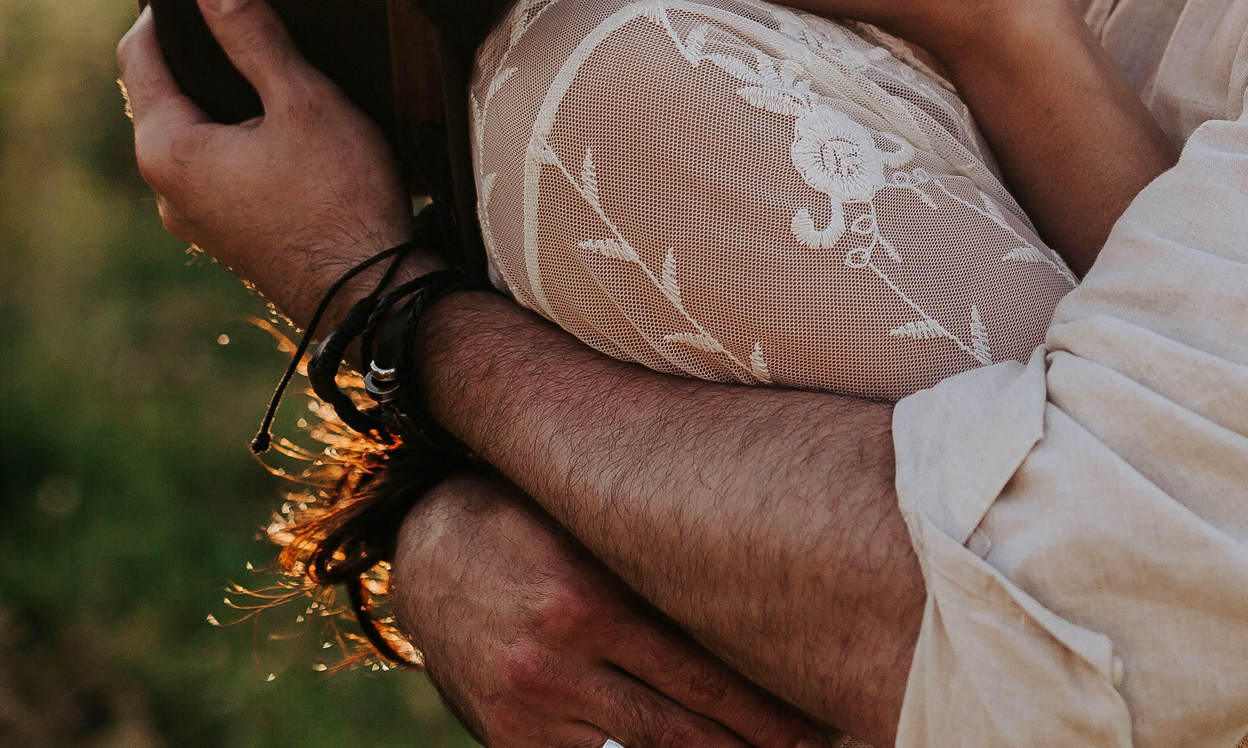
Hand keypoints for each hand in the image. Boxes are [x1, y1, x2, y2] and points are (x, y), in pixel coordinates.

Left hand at [118, 0, 413, 327]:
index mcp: (168, 150)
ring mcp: (194, 220)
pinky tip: (286, 132)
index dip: (164, 13)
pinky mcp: (227, 237)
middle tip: (244, 20)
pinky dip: (237, 140)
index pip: (138, 59)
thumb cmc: (340, 194)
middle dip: (198, 57)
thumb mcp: (302, 100)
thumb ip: (252, 38)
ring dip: (222, 103)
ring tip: (272, 74)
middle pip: (165, 99)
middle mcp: (165, 190)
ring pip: (193, 138)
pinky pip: (216, 171)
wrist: (370, 291)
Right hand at [396, 473, 825, 747]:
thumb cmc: (537, 520)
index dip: (767, 713)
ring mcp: (526, 711)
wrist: (429, 543)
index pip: (702, 677)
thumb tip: (756, 603)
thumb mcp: (598, 531)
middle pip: (679, 730)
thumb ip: (659, 576)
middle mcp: (557, 664)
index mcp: (592, 604)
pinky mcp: (503, 740)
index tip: (817, 729)